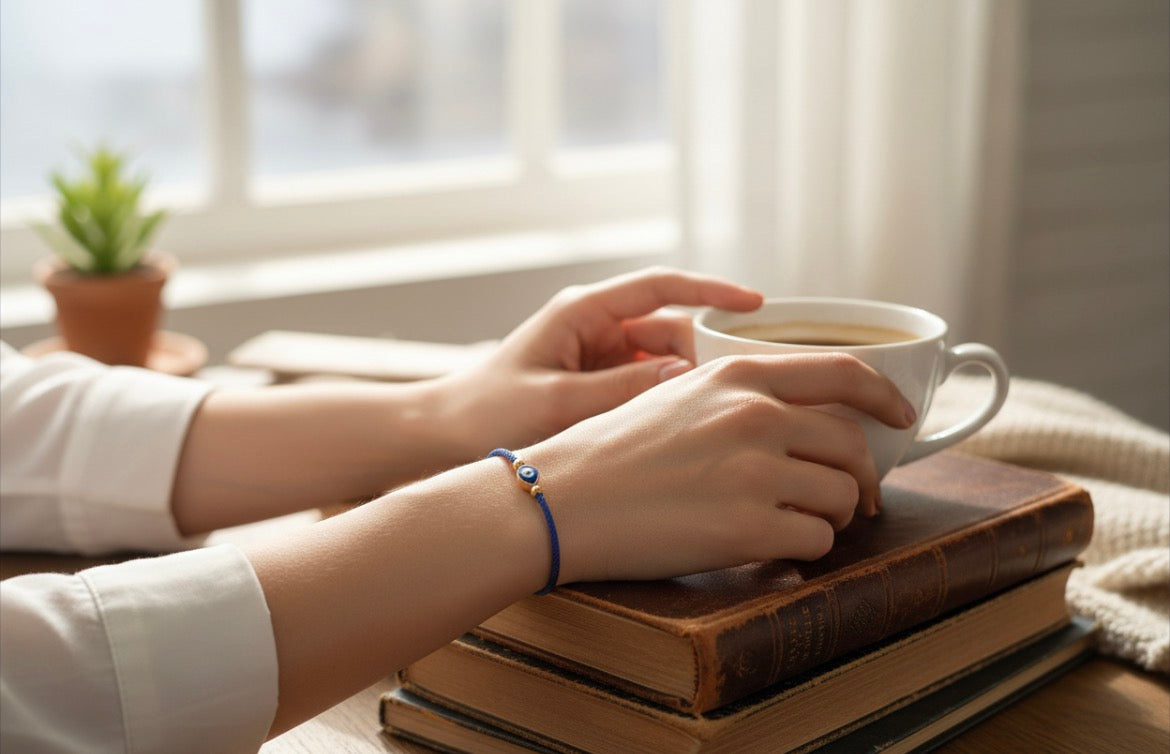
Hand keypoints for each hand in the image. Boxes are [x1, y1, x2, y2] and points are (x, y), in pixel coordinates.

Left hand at [434, 267, 762, 455]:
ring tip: (719, 414)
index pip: (661, 287)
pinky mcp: (596, 384)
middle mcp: (595, 326)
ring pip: (663, 360)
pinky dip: (666, 400)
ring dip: (687, 382)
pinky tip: (687, 426)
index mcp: (583, 311)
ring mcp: (598, 355)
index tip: (756, 303)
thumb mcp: (557, 402)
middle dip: (705, 353)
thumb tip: (687, 375)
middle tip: (743, 388)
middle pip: (671, 328)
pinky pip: (645, 384)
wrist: (441, 437)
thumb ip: (622, 389)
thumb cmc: (487, 413)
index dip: (712, 290)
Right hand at [519, 352, 916, 582]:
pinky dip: (805, 549)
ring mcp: (755, 471)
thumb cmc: (607, 453)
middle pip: (852, 445)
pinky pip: (816, 541)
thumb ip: (741, 396)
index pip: (844, 373)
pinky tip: (771, 548)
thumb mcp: (677, 395)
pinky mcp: (748, 528)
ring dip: (829, 518)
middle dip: (861, 479)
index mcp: (737, 375)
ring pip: (841, 497)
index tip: (903, 418)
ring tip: (793, 527)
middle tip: (852, 501)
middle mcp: (755, 415)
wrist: (559, 500)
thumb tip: (803, 421)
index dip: (886, 398)